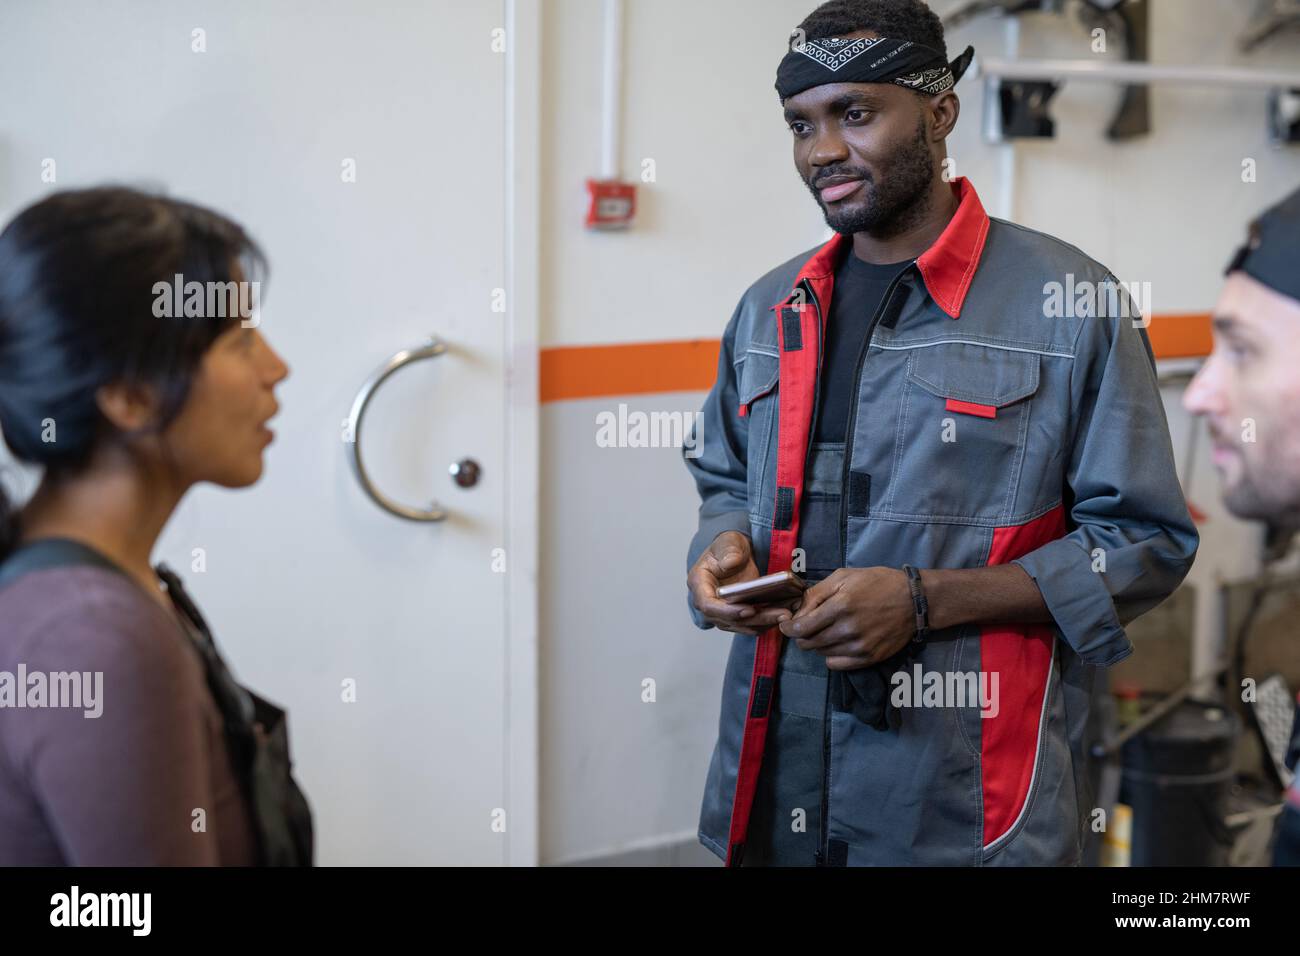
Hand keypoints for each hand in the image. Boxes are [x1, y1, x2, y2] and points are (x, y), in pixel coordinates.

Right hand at [688, 532, 797, 635]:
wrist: (734, 552)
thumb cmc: (727, 546)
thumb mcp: (728, 542)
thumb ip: (728, 551)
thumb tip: (730, 563)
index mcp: (699, 582)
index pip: (708, 604)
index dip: (727, 611)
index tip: (749, 610)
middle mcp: (706, 601)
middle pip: (727, 619)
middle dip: (754, 619)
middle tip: (779, 615)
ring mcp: (720, 611)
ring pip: (739, 625)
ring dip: (762, 623)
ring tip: (785, 615)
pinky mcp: (734, 615)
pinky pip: (748, 624)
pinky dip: (764, 623)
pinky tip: (782, 616)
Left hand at [777, 567, 913, 669]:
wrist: (913, 600)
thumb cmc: (876, 583)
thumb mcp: (843, 576)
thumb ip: (816, 593)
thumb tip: (796, 611)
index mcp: (839, 607)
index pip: (800, 628)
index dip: (788, 628)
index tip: (787, 624)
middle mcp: (847, 630)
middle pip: (808, 643)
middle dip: (802, 635)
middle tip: (808, 625)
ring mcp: (859, 647)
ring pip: (821, 653)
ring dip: (818, 643)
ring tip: (828, 629)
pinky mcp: (868, 658)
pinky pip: (836, 664)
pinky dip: (831, 656)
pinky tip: (838, 643)